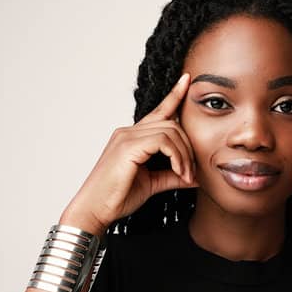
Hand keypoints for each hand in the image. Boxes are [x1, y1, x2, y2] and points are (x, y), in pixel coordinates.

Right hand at [62, 72, 198, 233]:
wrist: (94, 210)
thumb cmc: (117, 197)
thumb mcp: (152, 184)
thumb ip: (173, 175)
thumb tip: (196, 176)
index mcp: (132, 137)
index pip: (158, 111)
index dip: (174, 95)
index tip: (187, 81)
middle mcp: (128, 131)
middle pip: (171, 123)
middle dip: (188, 146)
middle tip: (192, 173)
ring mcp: (126, 136)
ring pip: (170, 130)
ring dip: (184, 155)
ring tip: (186, 176)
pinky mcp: (128, 146)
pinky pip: (163, 141)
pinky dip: (177, 156)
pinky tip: (179, 172)